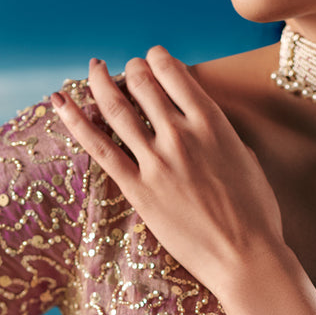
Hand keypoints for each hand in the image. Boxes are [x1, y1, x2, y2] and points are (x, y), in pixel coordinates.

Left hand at [52, 47, 287, 296]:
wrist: (245, 256)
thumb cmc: (255, 212)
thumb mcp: (245, 158)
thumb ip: (220, 134)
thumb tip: (204, 124)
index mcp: (212, 122)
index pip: (173, 73)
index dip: (157, 59)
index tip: (152, 58)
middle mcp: (180, 134)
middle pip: (142, 84)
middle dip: (130, 69)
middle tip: (125, 68)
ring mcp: (156, 161)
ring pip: (116, 108)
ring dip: (100, 82)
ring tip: (94, 68)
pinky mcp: (137, 189)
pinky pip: (99, 147)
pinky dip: (76, 121)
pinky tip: (60, 102)